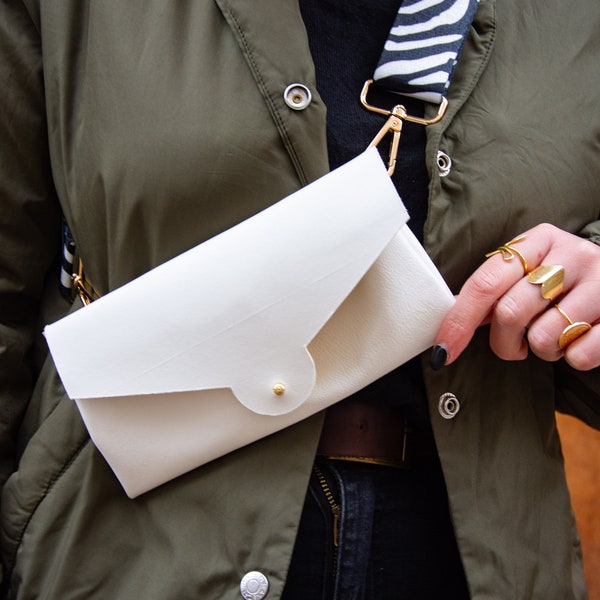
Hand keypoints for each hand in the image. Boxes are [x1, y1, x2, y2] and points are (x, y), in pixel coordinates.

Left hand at [431, 223, 599, 370]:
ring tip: (555, 337)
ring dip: (541, 351)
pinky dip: (572, 359)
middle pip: (509, 312)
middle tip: (513, 346)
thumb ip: (494, 292)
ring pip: (543, 338)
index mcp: (539, 240)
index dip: (459, 321)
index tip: (443, 351)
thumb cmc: (566, 283)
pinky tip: (581, 340)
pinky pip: (579, 356)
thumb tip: (448, 322)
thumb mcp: (531, 273)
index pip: (485, 282)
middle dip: (502, 343)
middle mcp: (572, 254)